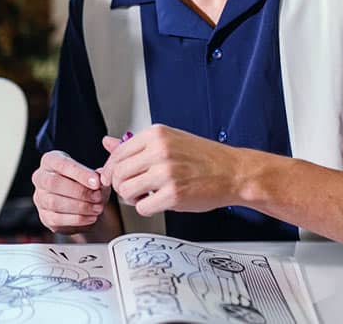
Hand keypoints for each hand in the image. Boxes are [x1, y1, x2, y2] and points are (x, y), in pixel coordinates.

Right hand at [31, 150, 108, 233]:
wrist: (83, 205)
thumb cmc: (86, 184)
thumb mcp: (94, 177)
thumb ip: (98, 176)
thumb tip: (101, 177)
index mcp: (50, 160)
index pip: (62, 164)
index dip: (80, 173)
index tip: (97, 182)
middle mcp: (40, 177)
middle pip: (54, 183)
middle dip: (79, 191)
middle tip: (98, 197)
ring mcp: (40, 198)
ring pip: (54, 202)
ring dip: (79, 206)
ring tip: (98, 208)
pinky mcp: (44, 216)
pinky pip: (57, 218)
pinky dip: (77, 219)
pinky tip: (91, 217)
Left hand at [99, 124, 240, 215]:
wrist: (233, 172)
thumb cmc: (204, 158)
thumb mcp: (169, 141)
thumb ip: (137, 144)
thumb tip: (108, 143)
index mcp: (156, 135)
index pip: (117, 153)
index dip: (109, 169)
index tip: (110, 177)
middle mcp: (159, 151)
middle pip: (118, 173)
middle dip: (119, 185)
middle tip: (130, 189)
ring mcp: (166, 173)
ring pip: (126, 190)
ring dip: (131, 198)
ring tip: (144, 195)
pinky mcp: (174, 194)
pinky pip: (142, 207)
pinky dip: (146, 208)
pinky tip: (157, 202)